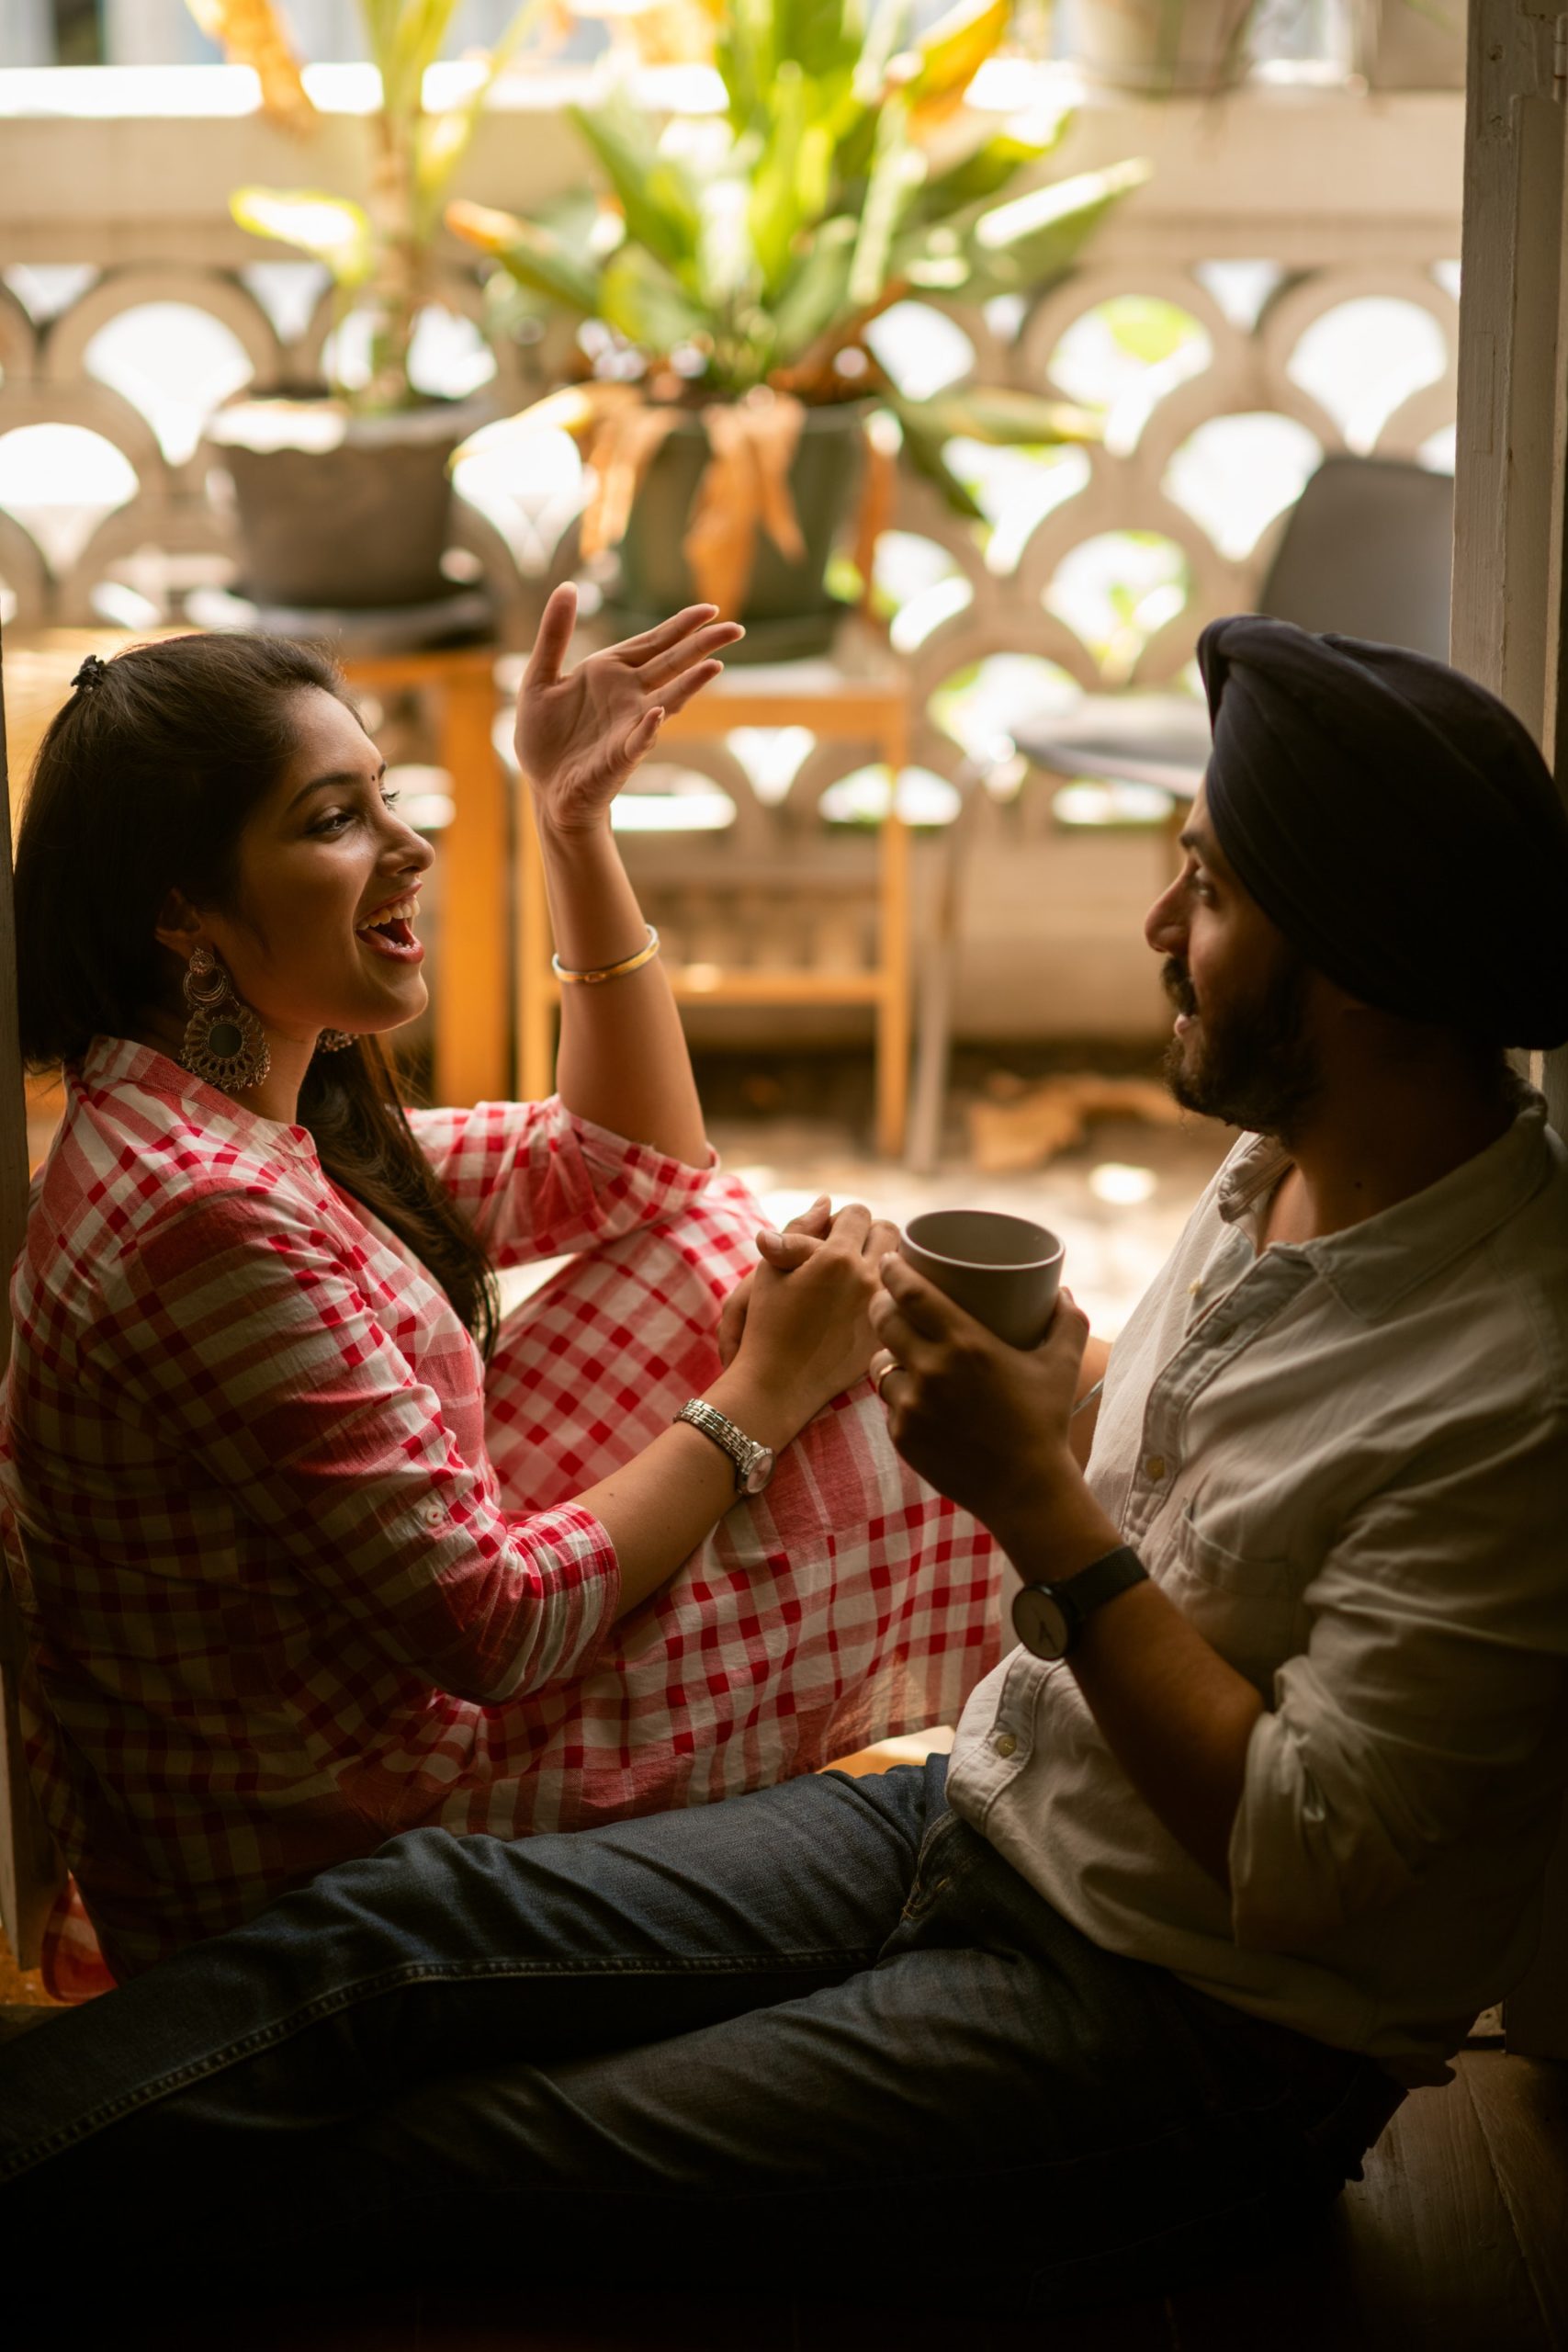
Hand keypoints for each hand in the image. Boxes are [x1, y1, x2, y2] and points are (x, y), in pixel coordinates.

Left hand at [517, 584, 743, 833]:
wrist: (545, 789)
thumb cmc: (545, 738)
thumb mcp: (539, 678)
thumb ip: (554, 635)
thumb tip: (568, 586)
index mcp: (611, 672)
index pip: (654, 642)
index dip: (682, 625)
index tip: (710, 608)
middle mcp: (628, 695)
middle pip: (672, 664)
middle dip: (702, 646)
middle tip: (735, 629)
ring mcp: (629, 725)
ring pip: (668, 698)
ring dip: (690, 684)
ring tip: (714, 666)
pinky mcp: (620, 755)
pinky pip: (638, 739)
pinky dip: (649, 727)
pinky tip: (658, 713)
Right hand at [732, 1202, 901, 1425]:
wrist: (778, 1384)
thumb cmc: (766, 1324)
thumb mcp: (770, 1271)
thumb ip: (798, 1229)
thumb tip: (825, 1201)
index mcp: (836, 1258)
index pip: (858, 1213)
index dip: (842, 1221)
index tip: (831, 1236)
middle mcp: (866, 1278)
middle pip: (889, 1231)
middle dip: (871, 1235)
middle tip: (851, 1252)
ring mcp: (881, 1307)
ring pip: (902, 1264)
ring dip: (885, 1261)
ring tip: (862, 1276)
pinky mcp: (888, 1332)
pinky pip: (903, 1297)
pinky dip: (891, 1292)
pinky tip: (868, 1304)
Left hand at [869, 1261, 1090, 1534]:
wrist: (1026, 1491)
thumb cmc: (1046, 1422)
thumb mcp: (1063, 1365)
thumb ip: (1068, 1322)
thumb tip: (1064, 1292)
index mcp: (966, 1343)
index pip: (911, 1292)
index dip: (894, 1270)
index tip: (893, 1259)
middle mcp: (932, 1370)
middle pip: (883, 1319)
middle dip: (881, 1302)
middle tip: (889, 1298)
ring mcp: (912, 1406)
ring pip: (880, 1364)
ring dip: (886, 1352)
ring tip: (898, 1349)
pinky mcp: (902, 1436)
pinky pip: (889, 1403)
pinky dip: (898, 1395)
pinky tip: (909, 1393)